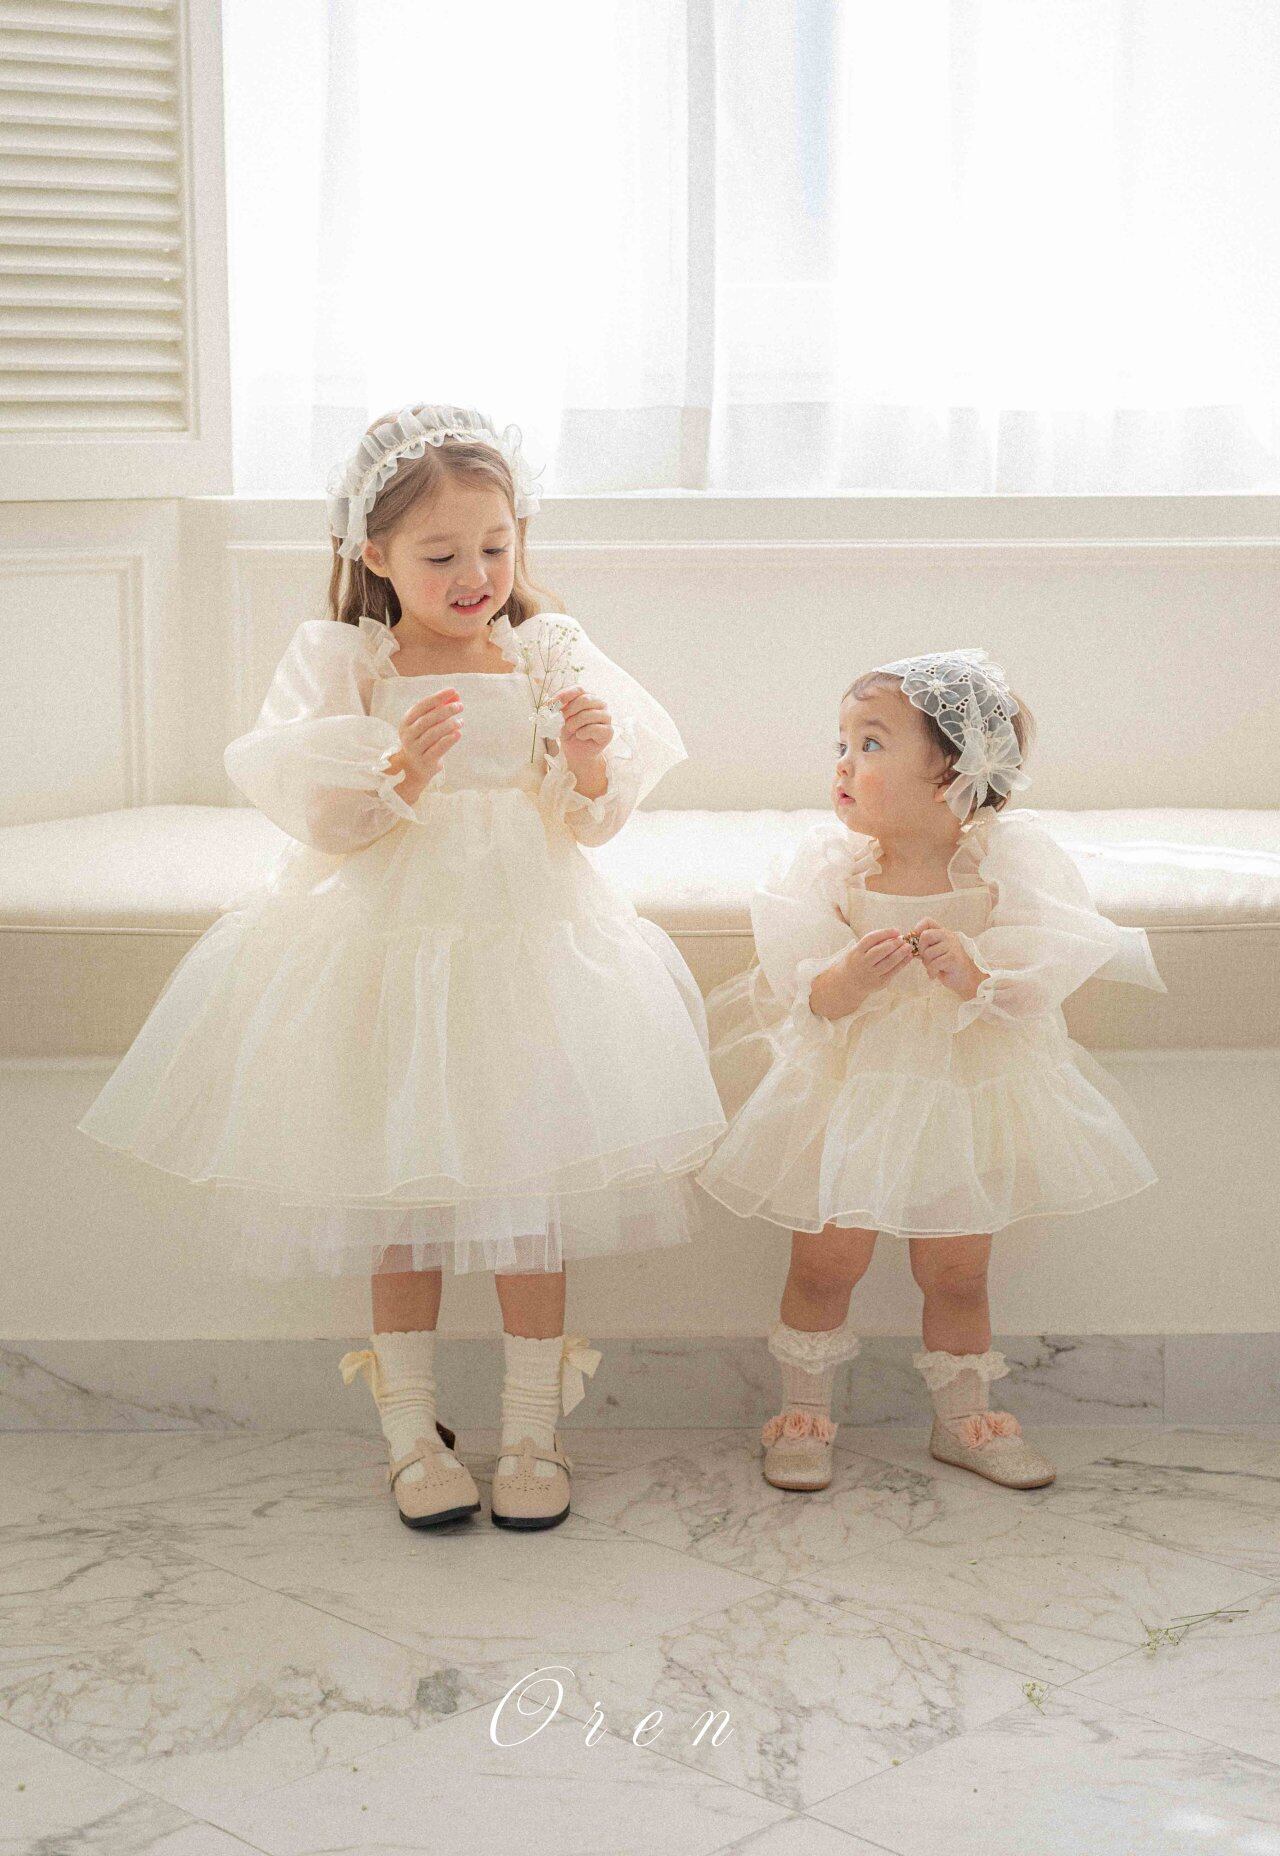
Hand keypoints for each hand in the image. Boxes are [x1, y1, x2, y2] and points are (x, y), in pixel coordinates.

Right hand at [385, 687, 463, 801]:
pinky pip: (437, 749)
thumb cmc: (423, 740)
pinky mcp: (424, 762)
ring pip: (432, 734)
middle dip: (445, 710)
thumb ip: (441, 709)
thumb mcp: (429, 724)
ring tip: (461, 721)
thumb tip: (456, 695)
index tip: (453, 691)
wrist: (413, 768)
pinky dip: (448, 741)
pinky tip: (458, 734)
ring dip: (449, 725)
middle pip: (427, 719)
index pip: (422, 705)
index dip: (438, 697)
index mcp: (406, 722)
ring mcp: (414, 749)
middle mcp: (407, 735)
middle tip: (460, 706)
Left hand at [553, 685, 613, 799]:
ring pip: (588, 714)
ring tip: (571, 730)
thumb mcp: (560, 716)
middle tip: (561, 720)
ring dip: (574, 724)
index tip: (552, 704)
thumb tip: (549, 703)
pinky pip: (594, 728)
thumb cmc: (570, 731)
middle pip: (585, 700)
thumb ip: (557, 707)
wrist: (576, 751)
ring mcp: (606, 717)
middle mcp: (600, 704)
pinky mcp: (608, 731)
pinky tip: (580, 736)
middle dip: (569, 711)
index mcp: (589, 696)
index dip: (565, 695)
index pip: (579, 689)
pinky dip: (582, 733)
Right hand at [833, 928, 915, 1010]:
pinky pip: (893, 972)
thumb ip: (873, 943)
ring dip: (900, 954)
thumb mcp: (858, 950)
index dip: (885, 933)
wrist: (849, 983)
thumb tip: (896, 936)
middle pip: (879, 951)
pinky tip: (908, 957)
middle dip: (893, 944)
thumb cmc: (858, 961)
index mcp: (856, 952)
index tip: (896, 931)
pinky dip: (902, 963)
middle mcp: (862, 963)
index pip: (871, 939)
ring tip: (908, 947)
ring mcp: (871, 974)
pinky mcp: (879, 983)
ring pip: (888, 962)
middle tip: (903, 939)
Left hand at [907, 917, 984, 1000]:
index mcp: (943, 933)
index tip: (915, 940)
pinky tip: (935, 975)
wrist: (965, 978)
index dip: (918, 928)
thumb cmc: (947, 966)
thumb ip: (925, 947)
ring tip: (933, 968)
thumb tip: (908, 944)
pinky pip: (934, 963)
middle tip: (925, 959)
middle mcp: (948, 936)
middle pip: (925, 935)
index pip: (928, 921)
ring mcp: (952, 946)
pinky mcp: (953, 957)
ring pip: (928, 952)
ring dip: (927, 964)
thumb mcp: (935, 953)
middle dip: (921, 949)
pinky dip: (932, 972)